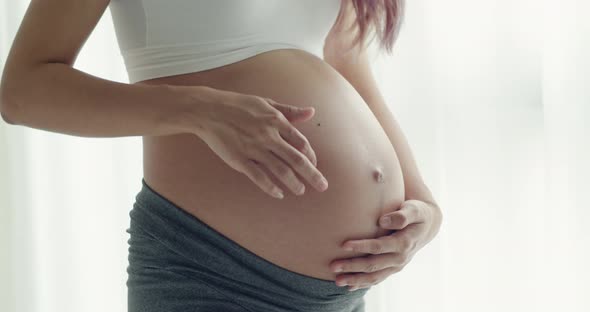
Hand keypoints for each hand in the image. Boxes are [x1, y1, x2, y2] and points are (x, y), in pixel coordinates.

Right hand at [196, 90, 328, 198]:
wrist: (209, 110)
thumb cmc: (239, 105)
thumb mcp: (266, 103)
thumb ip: (290, 111)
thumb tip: (311, 112)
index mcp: (276, 121)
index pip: (301, 143)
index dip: (311, 156)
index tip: (314, 164)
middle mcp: (268, 136)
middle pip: (296, 159)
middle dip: (312, 174)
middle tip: (322, 186)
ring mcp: (254, 149)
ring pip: (280, 170)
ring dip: (294, 183)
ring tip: (301, 191)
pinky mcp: (239, 160)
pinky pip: (259, 177)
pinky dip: (271, 187)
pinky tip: (279, 194)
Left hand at [329, 199, 441, 290]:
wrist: (427, 224)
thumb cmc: (418, 212)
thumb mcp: (414, 210)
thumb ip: (401, 215)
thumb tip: (383, 220)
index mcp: (404, 243)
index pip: (380, 247)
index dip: (362, 246)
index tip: (344, 244)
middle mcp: (400, 257)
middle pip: (373, 265)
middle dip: (352, 267)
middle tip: (333, 266)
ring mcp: (396, 265)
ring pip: (374, 277)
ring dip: (355, 279)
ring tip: (337, 281)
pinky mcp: (392, 268)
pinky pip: (377, 279)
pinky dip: (363, 283)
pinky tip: (348, 286)